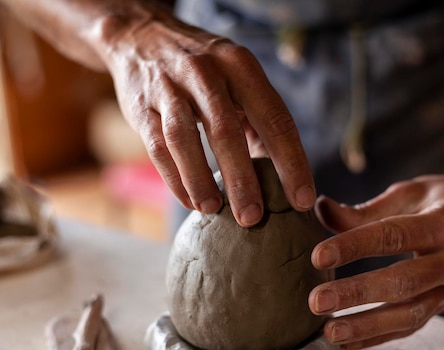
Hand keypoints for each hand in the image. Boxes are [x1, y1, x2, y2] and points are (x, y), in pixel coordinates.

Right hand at [96, 10, 314, 225]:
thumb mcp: (237, 78)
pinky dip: (174, 177)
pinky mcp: (141, 105)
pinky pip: (157, 147)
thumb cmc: (204, 69)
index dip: (291, 162)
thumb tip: (282, 173)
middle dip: (242, 180)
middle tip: (253, 218)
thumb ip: (258, 120)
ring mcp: (169, 87)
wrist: (143, 37)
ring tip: (214, 210)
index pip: (275, 118)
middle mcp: (206, 72)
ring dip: (201, 179)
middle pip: (227, 132)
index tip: (302, 200)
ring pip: (184, 139)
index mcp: (241, 67)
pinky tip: (189, 200)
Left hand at [308, 173, 443, 348]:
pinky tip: (348, 341)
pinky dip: (379, 336)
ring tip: (329, 331)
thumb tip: (320, 212)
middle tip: (316, 301)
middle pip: (403, 282)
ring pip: (410, 314)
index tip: (318, 256)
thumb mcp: (413, 192)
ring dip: (367, 326)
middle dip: (357, 294)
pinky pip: (412, 326)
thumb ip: (367, 209)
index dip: (355, 246)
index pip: (394, 235)